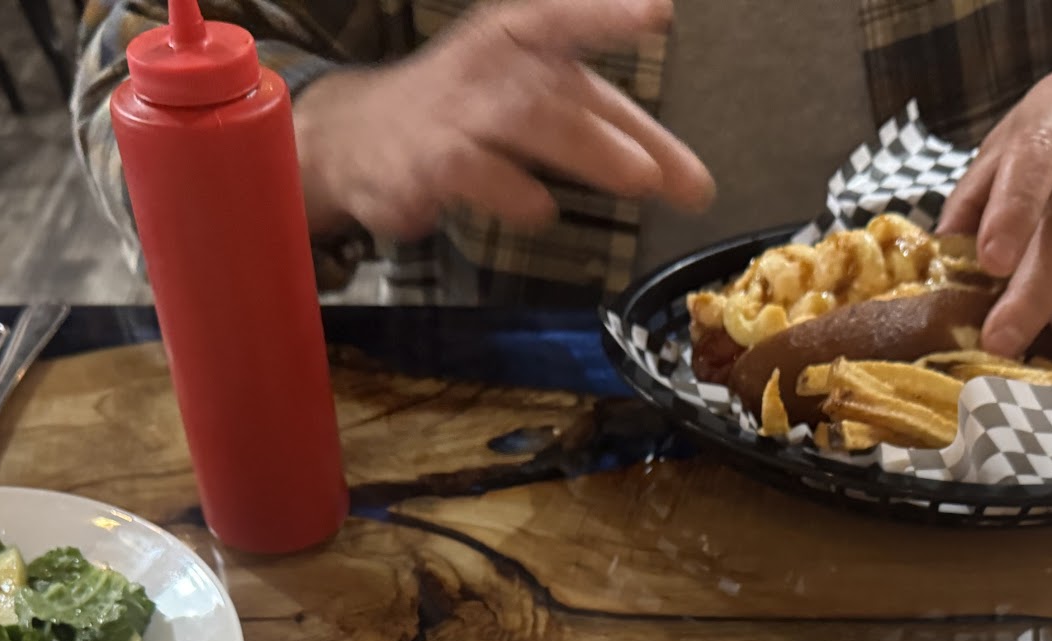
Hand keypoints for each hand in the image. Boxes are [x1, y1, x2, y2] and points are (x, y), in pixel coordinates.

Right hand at [293, 0, 713, 239]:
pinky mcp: (425, 161)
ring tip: (635, 182)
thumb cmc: (471, 111)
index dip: (609, 13)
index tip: (659, 12)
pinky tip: (538, 210)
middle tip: (657, 174)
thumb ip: (617, 135)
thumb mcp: (544, 97)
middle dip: (613, 135)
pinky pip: (469, 173)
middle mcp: (488, 66)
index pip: (566, 17)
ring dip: (583, 152)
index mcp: (519, 36)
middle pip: (558, 96)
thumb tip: (694, 184)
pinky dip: (508, 192)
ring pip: (522, 126)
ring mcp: (453, 112)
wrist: (357, 134)